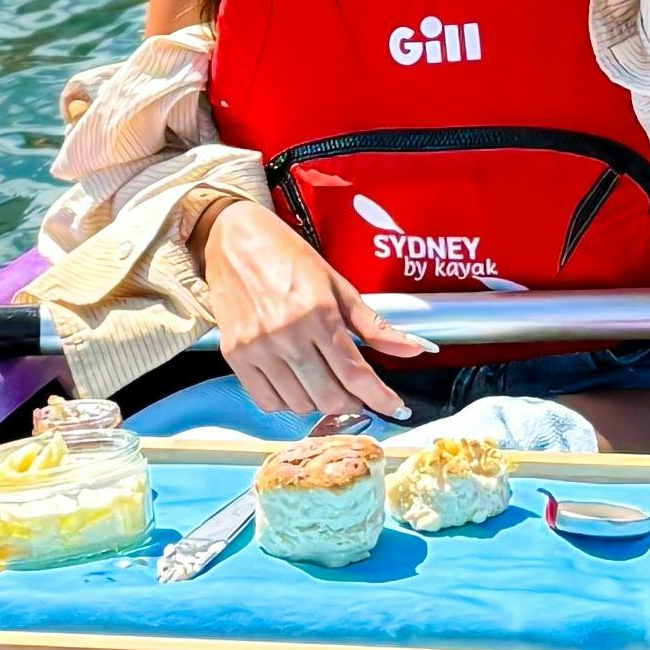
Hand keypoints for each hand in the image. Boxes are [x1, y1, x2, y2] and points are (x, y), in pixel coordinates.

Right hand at [201, 204, 427, 425]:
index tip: (396, 409)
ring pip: (299, 403)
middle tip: (359, 396)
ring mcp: (258, 347)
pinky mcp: (235, 355)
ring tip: (326, 385)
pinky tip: (296, 387)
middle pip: (329, 396)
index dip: (381, 398)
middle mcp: (288, 334)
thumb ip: (374, 324)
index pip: (356, 372)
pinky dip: (287, 403)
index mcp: (319, 312)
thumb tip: (415, 348)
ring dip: (320, 404)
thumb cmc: (288, 256)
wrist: (234, 240)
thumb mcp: (337, 285)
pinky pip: (266, 400)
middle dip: (353, 404)